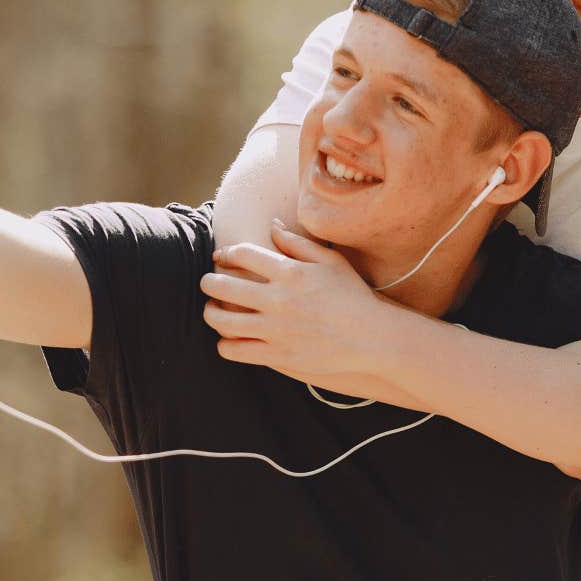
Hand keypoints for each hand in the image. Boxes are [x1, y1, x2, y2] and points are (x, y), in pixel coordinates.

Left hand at [201, 222, 401, 378]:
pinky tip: (228, 340)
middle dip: (209, 282)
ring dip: (210, 313)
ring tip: (212, 311)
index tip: (222, 256)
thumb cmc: (352, 296)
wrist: (372, 338)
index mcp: (291, 272)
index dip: (226, 253)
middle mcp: (279, 300)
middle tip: (207, 282)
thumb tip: (271, 224)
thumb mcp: (330, 261)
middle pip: (224, 286)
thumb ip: (297, 243)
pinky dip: (225, 344)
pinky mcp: (278, 355)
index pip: (243, 254)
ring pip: (223, 321)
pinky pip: (236, 351)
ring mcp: (277, 330)